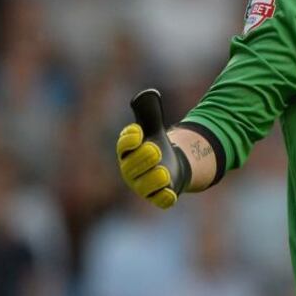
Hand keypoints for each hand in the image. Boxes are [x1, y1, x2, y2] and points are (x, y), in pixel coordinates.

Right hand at [116, 90, 188, 208]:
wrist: (170, 164)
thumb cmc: (155, 143)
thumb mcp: (153, 126)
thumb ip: (149, 112)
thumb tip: (149, 94)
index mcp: (128, 151)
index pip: (123, 146)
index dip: (128, 140)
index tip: (138, 132)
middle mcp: (132, 170)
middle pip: (132, 167)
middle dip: (143, 159)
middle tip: (155, 150)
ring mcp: (144, 185)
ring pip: (145, 186)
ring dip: (154, 179)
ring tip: (164, 171)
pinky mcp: (159, 196)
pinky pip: (159, 201)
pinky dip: (164, 198)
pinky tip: (171, 193)